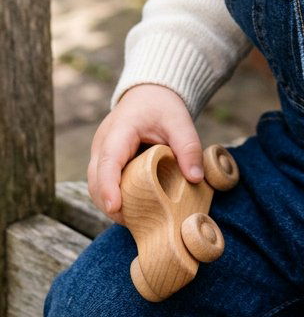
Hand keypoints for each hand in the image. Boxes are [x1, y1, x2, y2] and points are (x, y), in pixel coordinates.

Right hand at [87, 84, 202, 222]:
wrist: (149, 94)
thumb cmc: (162, 106)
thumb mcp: (180, 121)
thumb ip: (188, 147)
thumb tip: (196, 178)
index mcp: (120, 130)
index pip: (109, 161)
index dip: (109, 186)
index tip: (115, 208)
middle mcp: (103, 143)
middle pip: (96, 180)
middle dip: (110, 203)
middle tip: (135, 222)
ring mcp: (99, 153)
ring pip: (95, 186)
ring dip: (110, 204)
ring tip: (136, 219)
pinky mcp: (103, 161)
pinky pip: (101, 184)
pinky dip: (113, 197)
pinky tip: (133, 208)